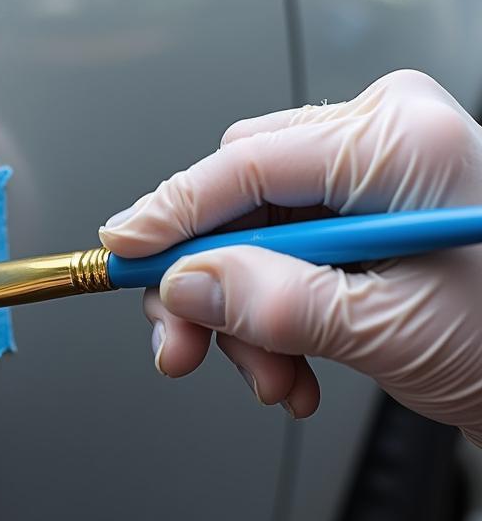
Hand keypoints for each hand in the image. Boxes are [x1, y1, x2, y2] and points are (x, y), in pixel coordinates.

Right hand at [99, 70, 481, 444]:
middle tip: (184, 346)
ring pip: (247, 235)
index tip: (121, 254)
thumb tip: (186, 282)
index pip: (247, 163)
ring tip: (272, 379)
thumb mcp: (386, 329)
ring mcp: (368, 177)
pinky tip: (292, 368)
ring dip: (240, 316)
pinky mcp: (357, 215)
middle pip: (236, 199)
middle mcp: (380, 141)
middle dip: (208, 284)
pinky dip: (269, 318)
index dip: (170, 214)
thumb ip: (275, 303)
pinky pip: (276, 255)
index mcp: (399, 141)